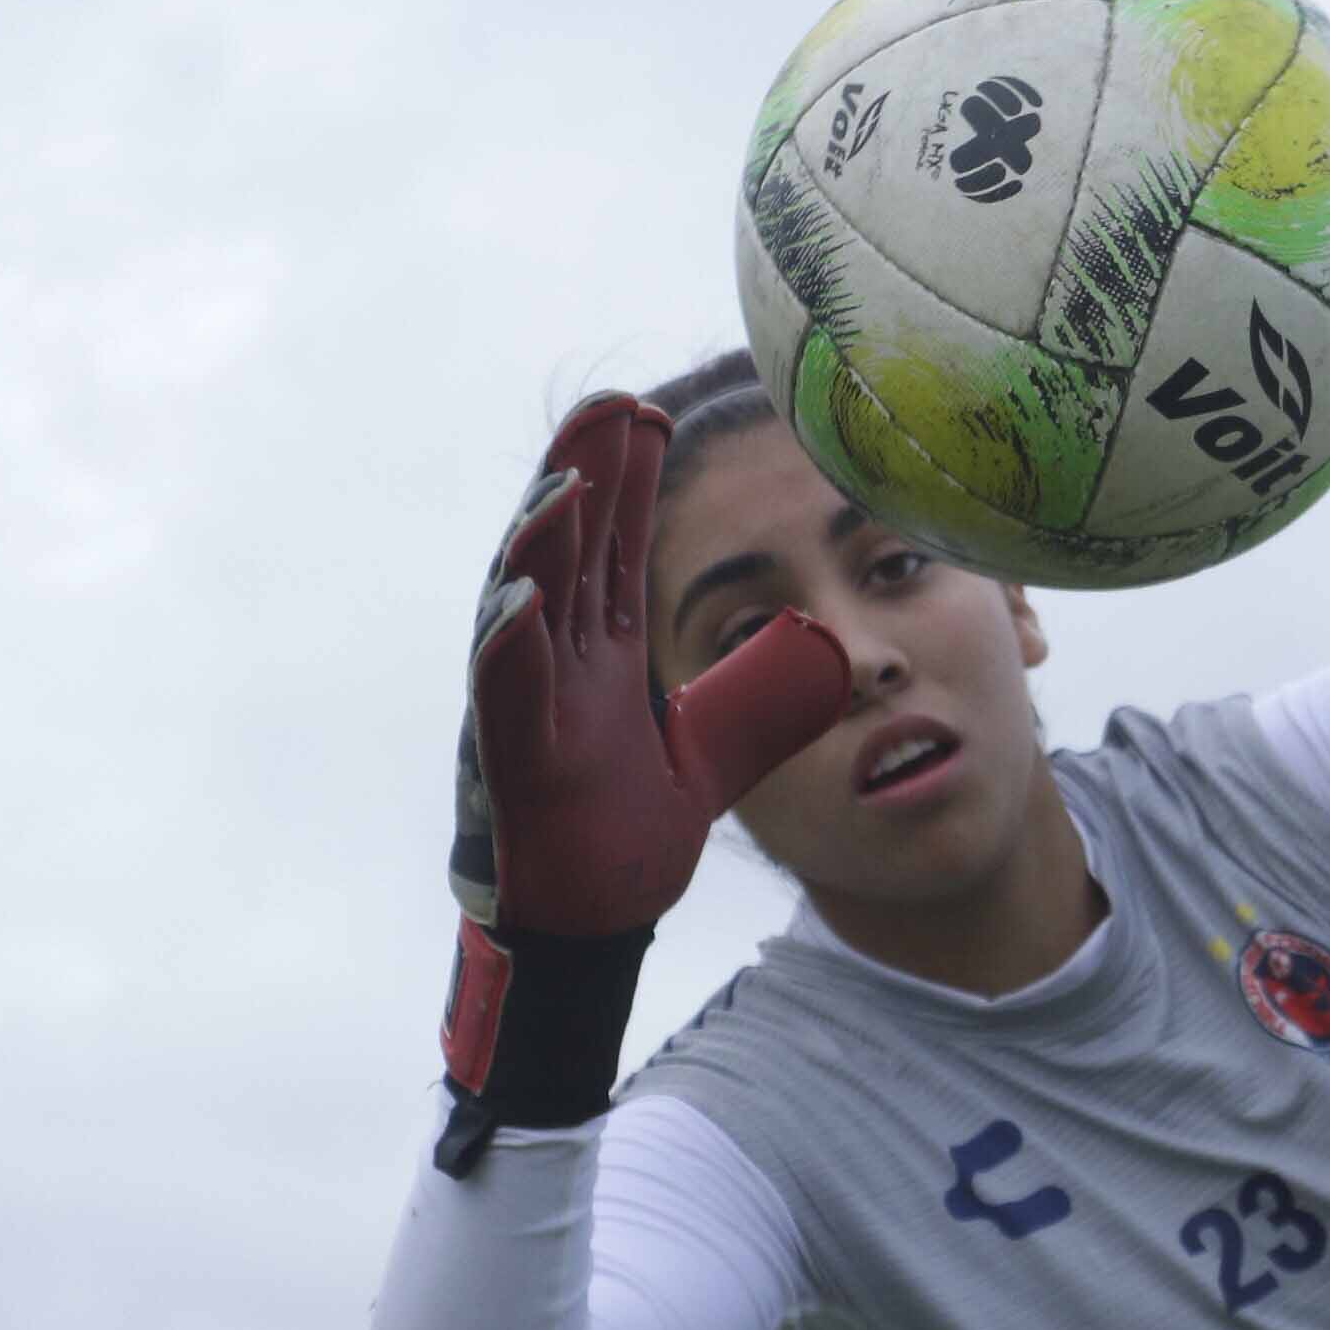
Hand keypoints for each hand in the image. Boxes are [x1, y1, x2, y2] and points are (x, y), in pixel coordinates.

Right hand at [455, 395, 848, 944]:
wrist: (589, 926)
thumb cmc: (622, 839)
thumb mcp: (716, 755)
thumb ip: (762, 703)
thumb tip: (826, 658)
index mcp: (601, 659)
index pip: (616, 551)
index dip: (629, 484)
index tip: (650, 416)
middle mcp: (557, 669)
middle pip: (568, 553)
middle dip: (583, 475)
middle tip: (610, 403)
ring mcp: (527, 711)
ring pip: (525, 608)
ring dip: (541, 543)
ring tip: (569, 480)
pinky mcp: (509, 764)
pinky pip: (502, 696)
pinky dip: (508, 646)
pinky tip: (523, 598)